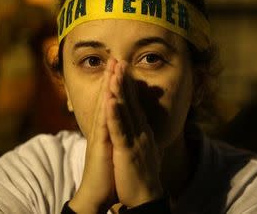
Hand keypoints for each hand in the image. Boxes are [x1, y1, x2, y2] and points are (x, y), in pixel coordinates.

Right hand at [69, 60, 117, 213]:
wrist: (96, 194)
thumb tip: (121, 128)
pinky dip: (107, 110)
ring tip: (112, 68)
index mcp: (106, 129)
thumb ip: (115, 136)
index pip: (111, 102)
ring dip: (108, 87)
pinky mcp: (100, 146)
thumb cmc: (106, 174)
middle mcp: (101, 129)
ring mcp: (100, 136)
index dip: (116, 85)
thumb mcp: (112, 150)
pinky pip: (104, 125)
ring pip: (104, 107)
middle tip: (115, 58)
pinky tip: (110, 96)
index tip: (121, 68)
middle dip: (110, 78)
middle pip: (106, 99)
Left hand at [106, 61, 163, 206]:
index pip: (135, 103)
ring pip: (126, 110)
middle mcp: (142, 131)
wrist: (146, 197)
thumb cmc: (141, 175)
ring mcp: (136, 139)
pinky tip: (110, 100)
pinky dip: (115, 114)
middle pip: (131, 101)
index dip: (128, 85)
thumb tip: (141, 125)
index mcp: (142, 130)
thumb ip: (141, 135)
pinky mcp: (128, 150)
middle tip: (118, 59)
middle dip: (123, 79)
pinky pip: (120, 129)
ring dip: (119, 90)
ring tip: (114, 71)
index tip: (122, 68)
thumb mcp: (143, 150)